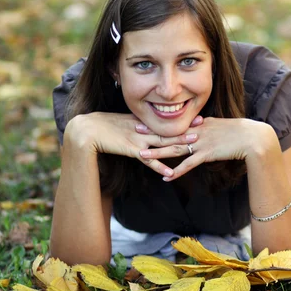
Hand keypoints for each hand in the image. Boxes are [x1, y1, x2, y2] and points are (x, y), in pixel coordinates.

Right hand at [65, 112, 199, 177]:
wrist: (87, 131)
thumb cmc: (103, 126)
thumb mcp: (123, 122)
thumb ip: (137, 125)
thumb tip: (147, 126)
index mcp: (142, 122)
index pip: (166, 120)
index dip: (183, 119)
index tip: (199, 117)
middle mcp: (143, 129)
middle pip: (169, 129)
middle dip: (186, 128)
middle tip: (204, 125)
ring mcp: (139, 140)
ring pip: (162, 143)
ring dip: (178, 145)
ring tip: (194, 146)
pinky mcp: (131, 150)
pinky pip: (149, 161)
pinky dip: (159, 167)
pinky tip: (170, 173)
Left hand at [136, 117, 276, 180]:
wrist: (252, 138)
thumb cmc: (240, 132)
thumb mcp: (221, 124)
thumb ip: (208, 125)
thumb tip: (200, 122)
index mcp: (201, 123)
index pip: (176, 123)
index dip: (160, 123)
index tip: (146, 120)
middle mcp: (198, 132)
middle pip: (171, 133)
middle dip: (152, 133)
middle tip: (134, 131)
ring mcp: (201, 143)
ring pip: (175, 149)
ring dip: (158, 153)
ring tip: (142, 155)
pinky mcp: (207, 154)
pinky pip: (189, 164)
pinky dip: (177, 171)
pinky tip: (165, 177)